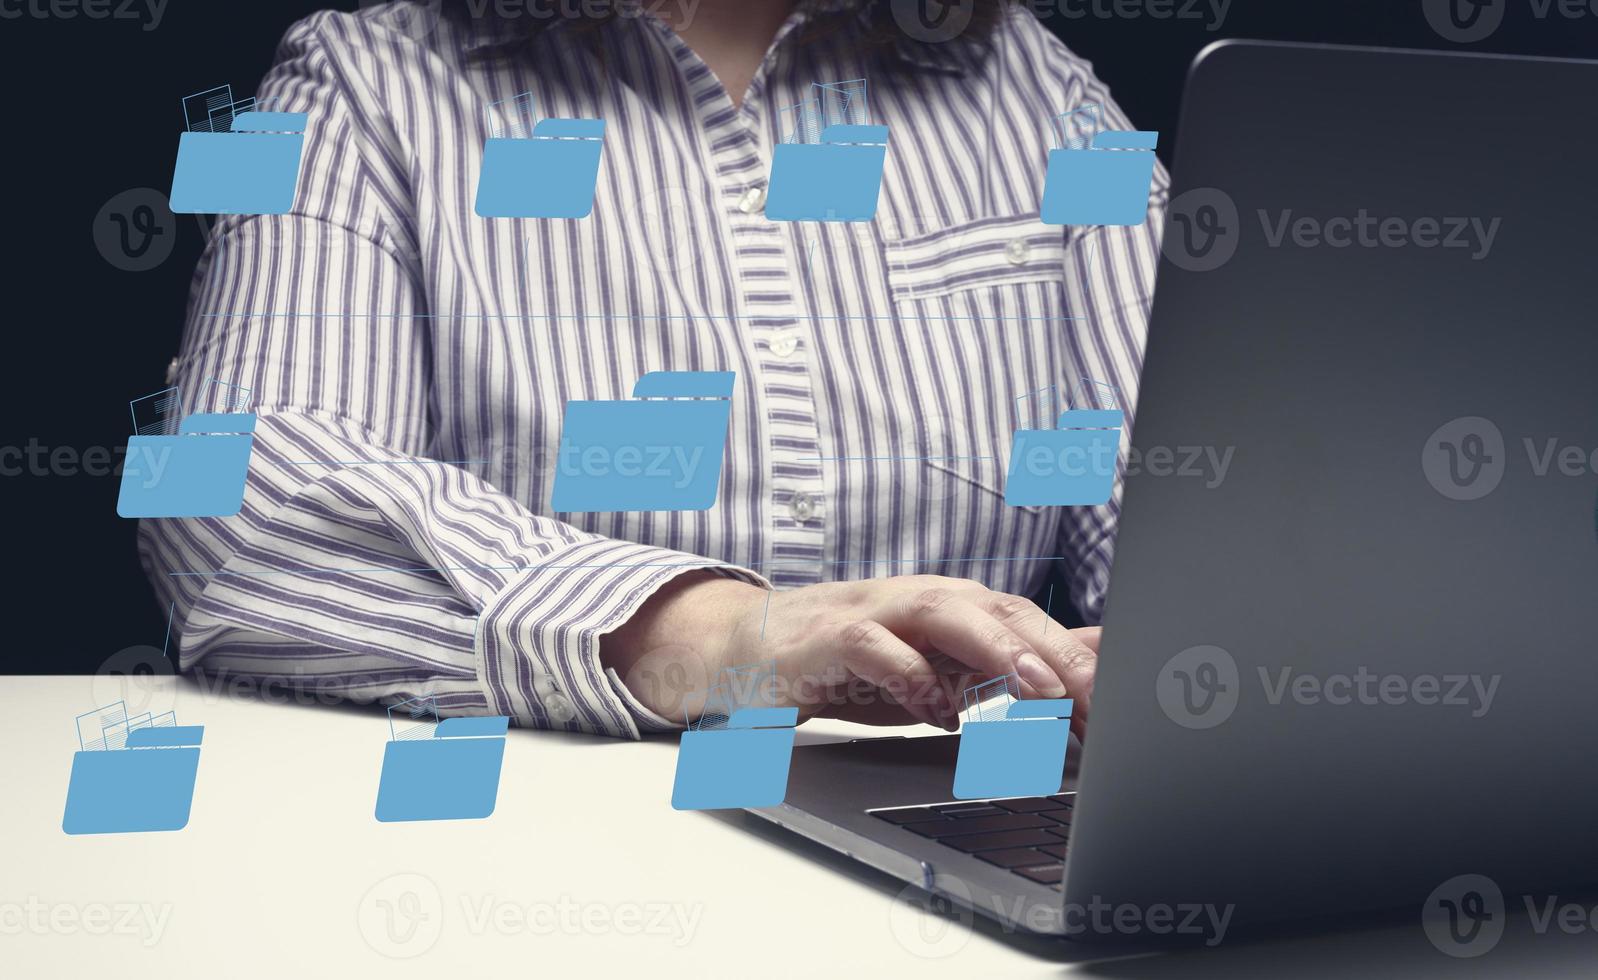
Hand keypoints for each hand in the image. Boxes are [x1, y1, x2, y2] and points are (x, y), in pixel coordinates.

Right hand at [602, 572, 1097, 737]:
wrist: (745, 650)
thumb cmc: (849, 664)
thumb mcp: (936, 672)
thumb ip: (1003, 670)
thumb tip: (1092, 665)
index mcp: (956, 606)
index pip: (1032, 623)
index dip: (1082, 660)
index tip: (1125, 710)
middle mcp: (922, 598)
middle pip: (1002, 611)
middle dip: (1057, 653)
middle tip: (1101, 699)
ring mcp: (874, 610)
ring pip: (946, 613)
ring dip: (997, 648)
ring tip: (1038, 690)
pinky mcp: (827, 636)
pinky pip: (874, 647)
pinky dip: (908, 675)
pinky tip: (935, 711)